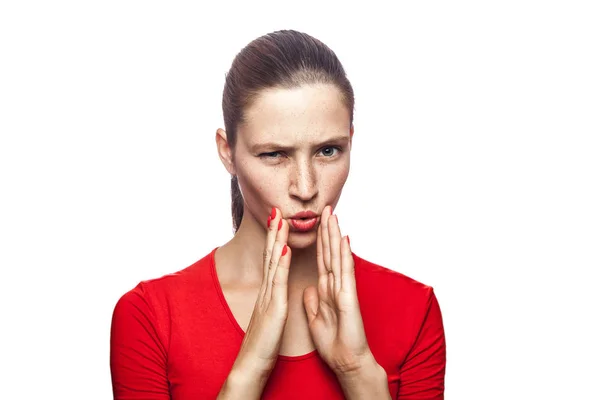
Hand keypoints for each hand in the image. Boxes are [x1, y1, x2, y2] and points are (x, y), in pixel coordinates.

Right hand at [230, 207, 290, 378]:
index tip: (277, 221)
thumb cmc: (262, 344)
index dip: (274, 240)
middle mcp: (266, 290)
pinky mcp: (274, 308)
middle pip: (270, 255)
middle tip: (275, 209)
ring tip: (280, 220)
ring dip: (276, 240)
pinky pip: (278, 282)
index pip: (272, 261)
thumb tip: (273, 292)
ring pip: (273, 263)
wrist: (251, 365)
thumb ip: (271, 302)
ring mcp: (268, 297)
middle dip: (273, 232)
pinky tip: (285, 249)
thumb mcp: (268, 317)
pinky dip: (282, 264)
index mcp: (268, 292)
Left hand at [302, 205, 372, 375]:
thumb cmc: (333, 342)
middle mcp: (335, 285)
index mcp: (325, 289)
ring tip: (333, 215)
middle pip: (329, 252)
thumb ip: (313, 301)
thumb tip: (309, 287)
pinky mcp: (348, 296)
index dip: (318, 240)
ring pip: (338, 256)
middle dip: (327, 230)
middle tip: (326, 208)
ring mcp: (343, 288)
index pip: (321, 259)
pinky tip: (344, 239)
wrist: (346, 360)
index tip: (315, 222)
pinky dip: (344, 255)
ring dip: (335, 235)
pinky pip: (345, 271)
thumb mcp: (315, 318)